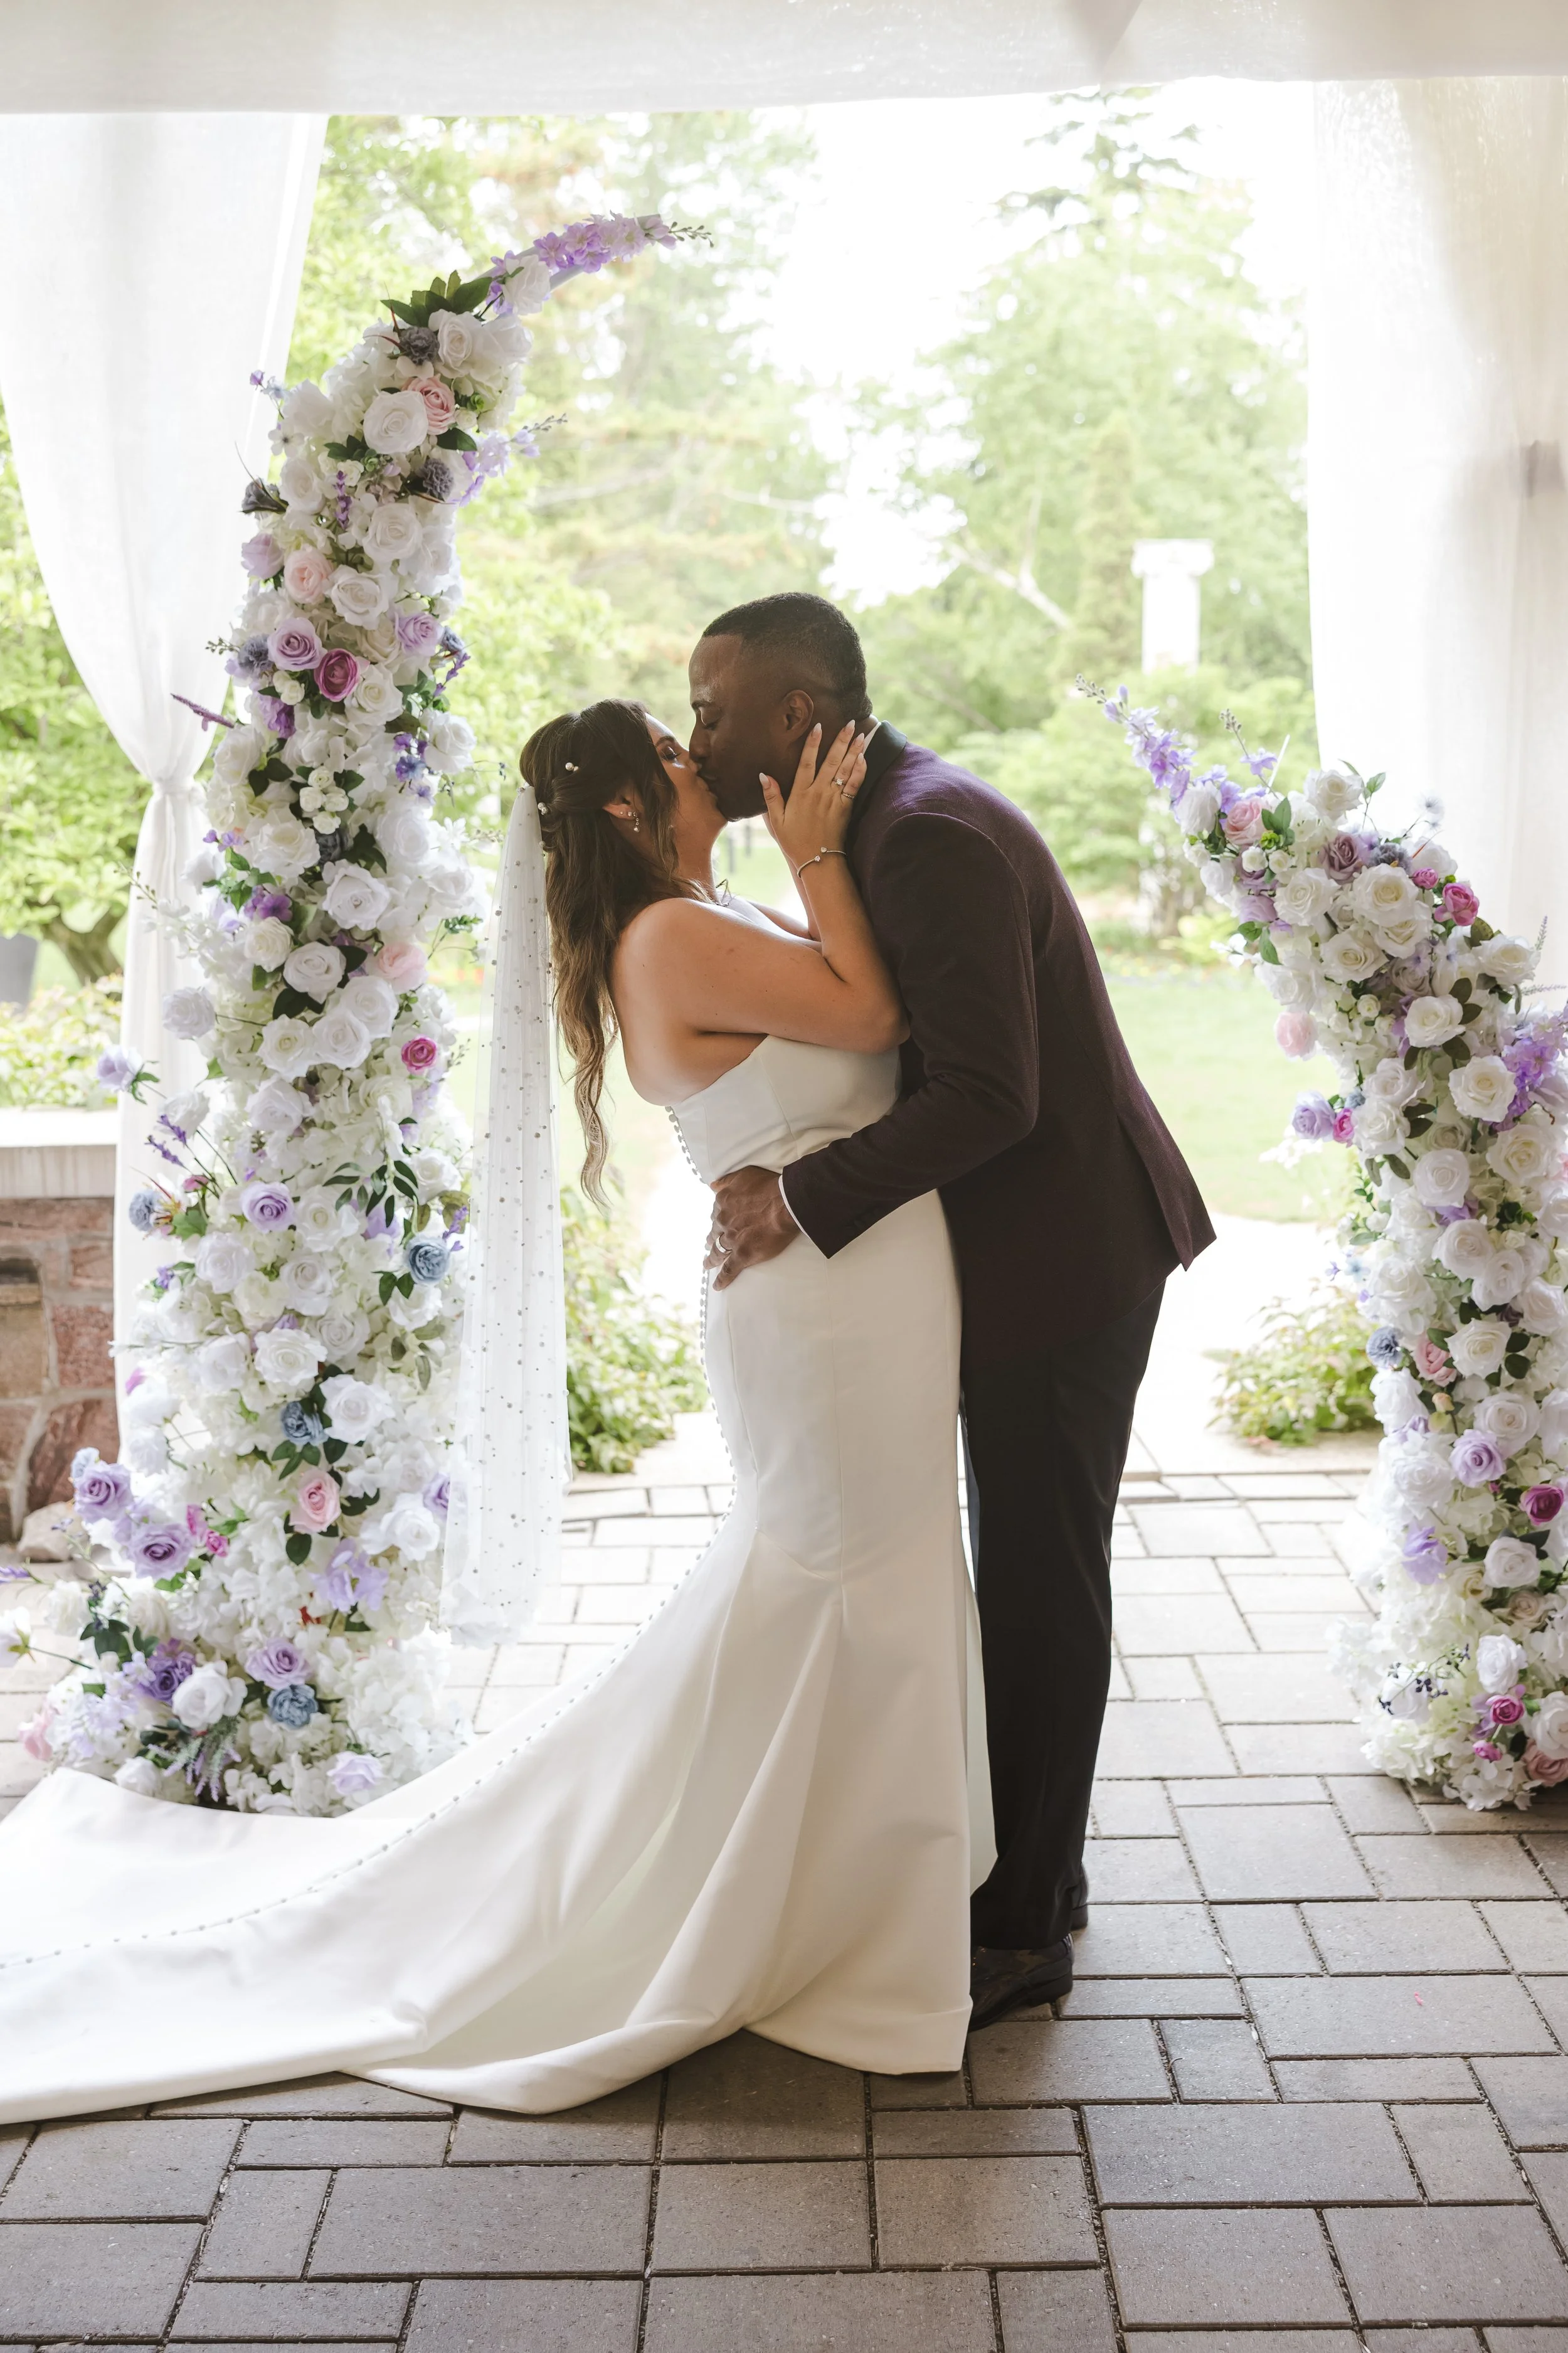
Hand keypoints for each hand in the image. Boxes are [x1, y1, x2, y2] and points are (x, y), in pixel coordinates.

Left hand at [706, 1165, 798, 1289]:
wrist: (786, 1203)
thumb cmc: (769, 1186)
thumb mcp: (743, 1175)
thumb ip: (726, 1181)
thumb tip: (712, 1186)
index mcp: (724, 1202)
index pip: (716, 1212)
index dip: (717, 1219)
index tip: (717, 1223)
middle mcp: (724, 1221)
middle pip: (715, 1232)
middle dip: (713, 1238)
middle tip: (710, 1243)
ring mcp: (733, 1239)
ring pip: (718, 1251)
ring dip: (712, 1258)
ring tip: (708, 1263)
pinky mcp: (743, 1255)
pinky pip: (729, 1270)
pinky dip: (723, 1279)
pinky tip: (717, 1286)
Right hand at [760, 722, 867, 875]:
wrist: (818, 861)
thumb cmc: (795, 841)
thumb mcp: (776, 821)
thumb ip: (771, 796)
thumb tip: (764, 775)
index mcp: (800, 793)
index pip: (806, 762)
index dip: (813, 743)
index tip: (819, 725)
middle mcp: (818, 793)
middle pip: (831, 761)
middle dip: (841, 741)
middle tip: (849, 723)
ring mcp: (834, 800)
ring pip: (846, 770)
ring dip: (854, 751)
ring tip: (861, 735)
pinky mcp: (846, 808)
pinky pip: (854, 786)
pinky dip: (860, 771)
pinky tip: (864, 758)